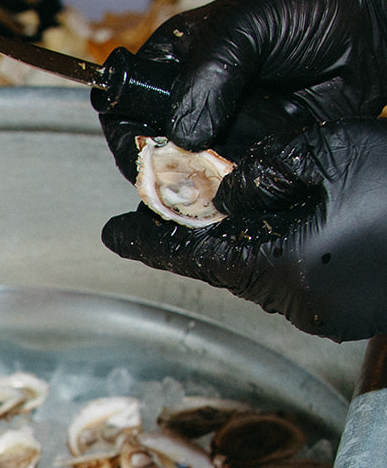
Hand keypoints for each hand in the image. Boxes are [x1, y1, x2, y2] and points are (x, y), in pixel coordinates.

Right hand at [100, 0, 386, 179]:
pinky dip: (232, 196)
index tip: (143, 152)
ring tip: (215, 187)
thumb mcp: (244, 28)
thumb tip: (182, 134)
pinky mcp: (256, 154)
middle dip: (161, 169)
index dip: (125, 133)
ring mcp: (222, 132)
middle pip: (151, 150)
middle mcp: (190, 103)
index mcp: (171, 64)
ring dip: (197, 188)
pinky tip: (240, 192)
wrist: (370, 21)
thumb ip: (208, 77)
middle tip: (184, 175)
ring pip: (189, 175)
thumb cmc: (305, 6)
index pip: (123, 106)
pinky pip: (232, 185)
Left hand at [102, 120, 386, 341]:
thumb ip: (265, 170)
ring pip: (263, 273)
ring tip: (217, 209)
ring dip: (242, 242)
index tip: (111, 231)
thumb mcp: (330, 153)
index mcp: (285, 266)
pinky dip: (281, 252)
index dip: (148, 240)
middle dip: (197, 236)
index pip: (195, 254)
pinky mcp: (355, 312)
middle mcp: (302, 302)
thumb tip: (225, 189)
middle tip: (160, 211)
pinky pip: (300, 280)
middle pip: (227, 266)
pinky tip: (281, 223)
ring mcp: (331, 314)